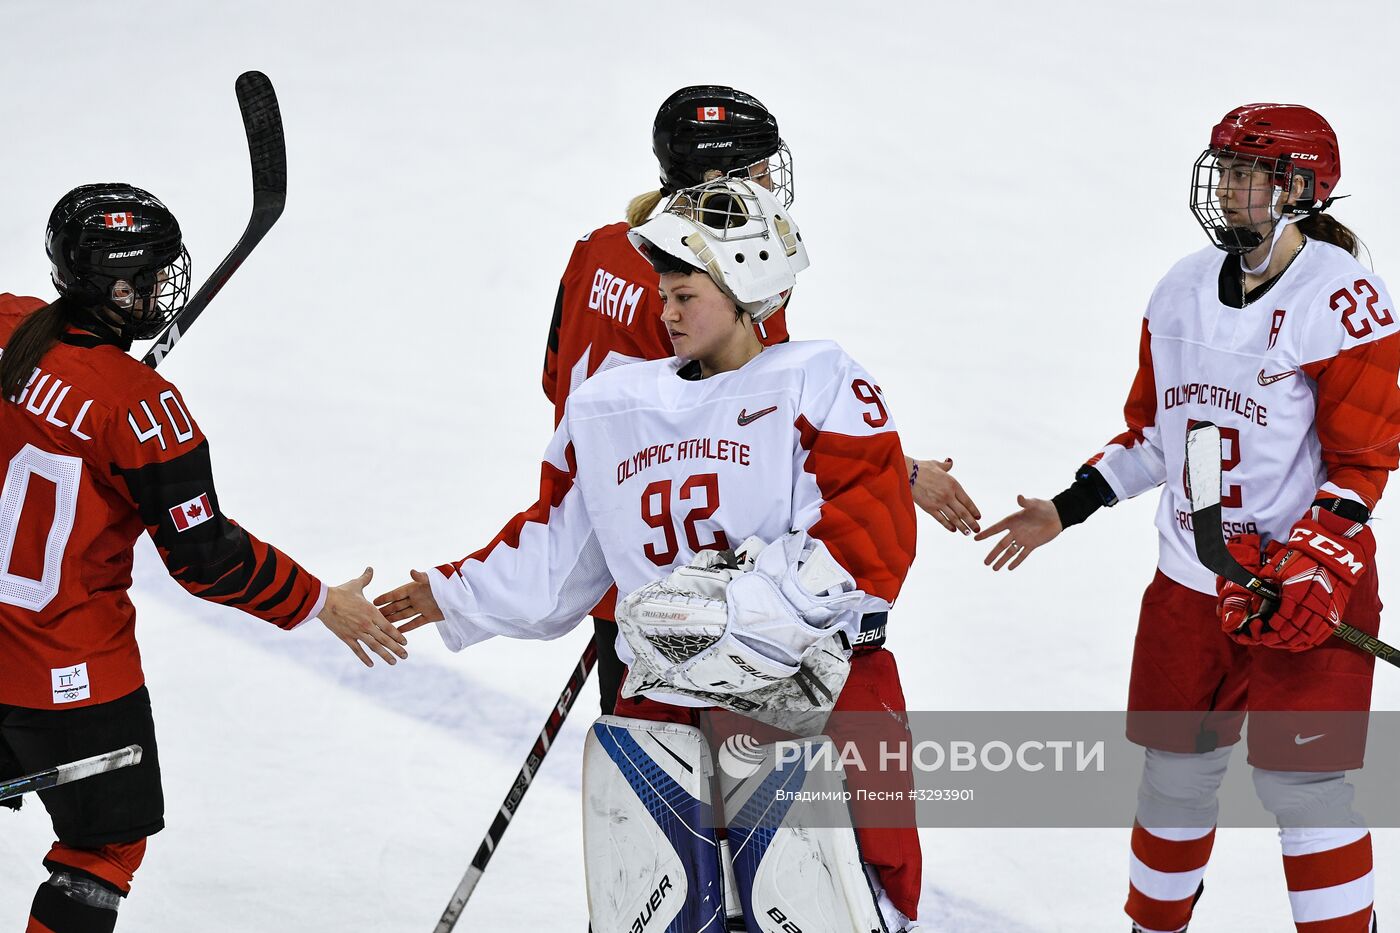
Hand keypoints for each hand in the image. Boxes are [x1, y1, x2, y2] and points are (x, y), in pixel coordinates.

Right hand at [318, 567, 408, 666]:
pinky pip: (357, 650)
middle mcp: (367, 624)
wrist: (322, 601)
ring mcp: (356, 632)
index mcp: (372, 612)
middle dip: (396, 649)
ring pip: (374, 646)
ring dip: (384, 655)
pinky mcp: (346, 637)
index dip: (398, 635)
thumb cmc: (340, 592)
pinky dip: (364, 658)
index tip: (405, 642)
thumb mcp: (356, 584)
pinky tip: (371, 664)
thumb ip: (366, 578)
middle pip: (384, 639)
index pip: (389, 627)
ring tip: (393, 662)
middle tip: (405, 656)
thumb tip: (370, 568)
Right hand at [374, 569, 443, 634]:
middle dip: (386, 610)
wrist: (463, 594)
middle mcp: (417, 598)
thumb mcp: (433, 580)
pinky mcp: (430, 616)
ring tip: (382, 625)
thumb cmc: (447, 583)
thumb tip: (412, 571)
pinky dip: (408, 627)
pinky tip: (398, 632)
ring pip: (405, 614)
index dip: (385, 597)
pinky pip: (416, 622)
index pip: (396, 593)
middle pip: (398, 605)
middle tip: (373, 617)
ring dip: (394, 619)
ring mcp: (423, 607)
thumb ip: (422, 577)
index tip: (373, 601)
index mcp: (415, 588)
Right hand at [909, 457, 980, 533]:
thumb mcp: (936, 465)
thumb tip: (950, 462)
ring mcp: (939, 503)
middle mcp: (948, 495)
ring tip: (967, 533)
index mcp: (953, 484)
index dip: (974, 510)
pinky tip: (953, 530)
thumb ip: (946, 466)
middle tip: (977, 529)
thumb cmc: (921, 467)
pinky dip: (948, 525)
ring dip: (962, 526)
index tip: (978, 517)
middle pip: (963, 512)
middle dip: (971, 522)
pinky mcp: (929, 508)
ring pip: (954, 518)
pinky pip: (941, 519)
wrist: (907, 473)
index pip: (967, 500)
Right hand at [973, 495, 1061, 570]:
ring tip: (994, 569)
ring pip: (1010, 552)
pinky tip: (1009, 568)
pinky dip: (1017, 561)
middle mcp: (1015, 531)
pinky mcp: (1032, 544)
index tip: (976, 539)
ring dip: (1002, 560)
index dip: (986, 534)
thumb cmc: (1044, 507)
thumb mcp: (1034, 504)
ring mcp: (1023, 539)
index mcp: (1012, 521)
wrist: (1057, 515)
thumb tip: (1019, 497)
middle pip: (1001, 545)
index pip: (996, 529)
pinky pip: (1023, 555)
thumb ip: (1026, 502)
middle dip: (993, 554)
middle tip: (985, 563)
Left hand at [1225, 509, 1373, 650]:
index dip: (1271, 627)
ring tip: (1281, 644)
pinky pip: (1322, 634)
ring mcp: (1325, 610)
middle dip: (1278, 638)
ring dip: (1292, 642)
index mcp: (1296, 592)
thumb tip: (1255, 596)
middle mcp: (1312, 603)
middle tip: (1268, 640)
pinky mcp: (1335, 613)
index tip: (1264, 629)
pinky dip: (1310, 642)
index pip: (1282, 618)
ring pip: (1307, 635)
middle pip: (1294, 630)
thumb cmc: (1302, 559)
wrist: (1332, 555)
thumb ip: (1268, 583)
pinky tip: (1299, 645)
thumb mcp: (1279, 567)